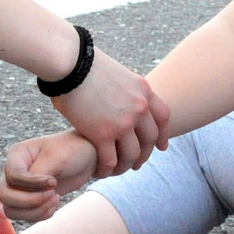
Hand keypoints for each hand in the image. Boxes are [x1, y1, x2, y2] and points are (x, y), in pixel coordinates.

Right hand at [0, 132, 99, 220]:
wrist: (86, 157)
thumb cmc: (71, 150)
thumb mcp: (57, 156)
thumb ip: (39, 173)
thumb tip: (27, 191)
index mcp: (17, 155)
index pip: (12, 176)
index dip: (32, 184)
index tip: (54, 181)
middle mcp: (12, 171)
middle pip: (5, 196)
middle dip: (30, 201)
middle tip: (53, 194)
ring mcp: (19, 187)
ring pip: (11, 210)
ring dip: (35, 211)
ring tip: (55, 200)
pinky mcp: (28, 200)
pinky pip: (24, 216)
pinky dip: (41, 215)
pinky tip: (55, 203)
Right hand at [49, 49, 169, 175]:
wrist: (69, 62)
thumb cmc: (84, 64)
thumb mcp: (117, 74)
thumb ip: (125, 91)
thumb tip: (121, 101)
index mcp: (143, 90)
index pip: (163, 117)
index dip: (163, 135)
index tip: (160, 147)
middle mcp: (139, 107)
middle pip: (150, 139)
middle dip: (144, 155)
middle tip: (136, 164)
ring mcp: (123, 122)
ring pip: (132, 155)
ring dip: (125, 166)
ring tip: (116, 170)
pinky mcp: (102, 134)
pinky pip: (110, 160)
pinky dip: (106, 169)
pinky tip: (100, 171)